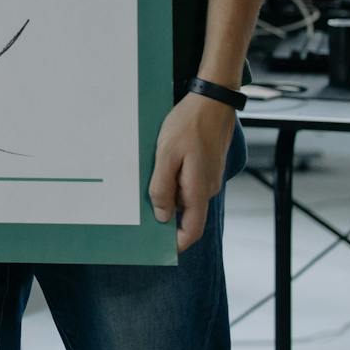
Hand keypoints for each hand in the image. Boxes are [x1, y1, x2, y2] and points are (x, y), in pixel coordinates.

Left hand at [147, 91, 236, 251]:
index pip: (193, 230)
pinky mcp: (205, 166)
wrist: (211, 102)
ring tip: (142, 185)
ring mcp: (208, 177)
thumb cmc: (188, 125)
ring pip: (185, 196)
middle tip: (137, 212)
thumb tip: (161, 216)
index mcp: (199, 190)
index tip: (158, 247)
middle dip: (165, 216)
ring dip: (166, 195)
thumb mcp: (166, 155)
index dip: (178, 243)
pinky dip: (172, 181)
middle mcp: (207, 188)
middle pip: (186, 214)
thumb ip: (162, 187)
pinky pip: (187, 182)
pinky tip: (157, 169)